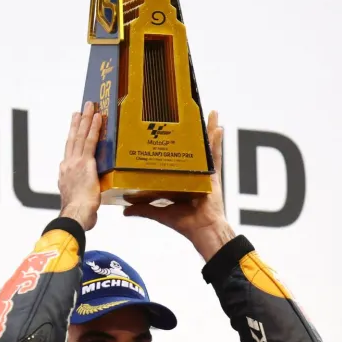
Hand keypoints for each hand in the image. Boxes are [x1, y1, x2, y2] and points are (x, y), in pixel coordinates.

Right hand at [58, 102, 102, 230]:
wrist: (75, 216)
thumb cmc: (78, 216)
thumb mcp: (78, 204)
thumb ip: (83, 199)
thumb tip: (90, 208)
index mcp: (65, 175)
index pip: (70, 153)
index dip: (72, 140)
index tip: (73, 130)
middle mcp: (67, 165)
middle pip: (72, 140)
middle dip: (76, 123)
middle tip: (79, 110)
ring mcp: (75, 163)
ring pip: (80, 136)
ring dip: (85, 119)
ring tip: (89, 106)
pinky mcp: (85, 163)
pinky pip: (90, 141)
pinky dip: (94, 128)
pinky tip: (97, 117)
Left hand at [124, 110, 235, 260]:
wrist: (202, 230)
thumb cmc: (185, 223)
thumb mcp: (159, 212)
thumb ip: (143, 208)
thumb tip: (124, 209)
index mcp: (179, 179)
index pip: (172, 158)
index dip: (168, 145)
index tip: (162, 130)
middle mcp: (192, 173)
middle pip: (188, 147)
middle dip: (188, 131)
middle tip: (185, 112)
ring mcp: (203, 172)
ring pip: (203, 146)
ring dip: (205, 128)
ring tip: (204, 110)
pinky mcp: (212, 174)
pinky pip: (215, 154)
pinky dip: (216, 140)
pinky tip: (217, 125)